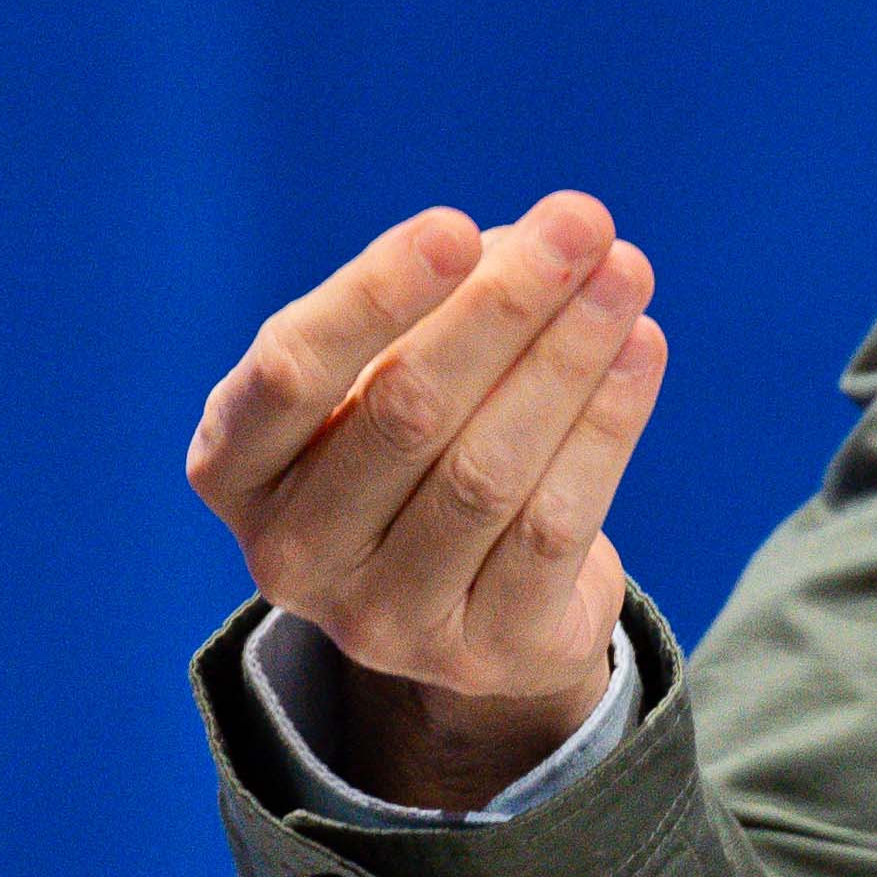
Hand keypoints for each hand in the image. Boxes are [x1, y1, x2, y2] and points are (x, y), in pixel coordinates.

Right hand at [188, 197, 669, 807]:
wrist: (468, 605)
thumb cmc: (413, 447)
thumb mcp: (387, 375)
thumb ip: (438, 306)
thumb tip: (536, 246)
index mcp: (235, 469)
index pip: (290, 374)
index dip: (373, 298)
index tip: (457, 227)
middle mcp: (291, 555)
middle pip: (406, 412)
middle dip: (504, 305)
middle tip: (582, 224)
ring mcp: (383, 619)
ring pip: (488, 470)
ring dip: (569, 358)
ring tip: (624, 275)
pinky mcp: (482, 651)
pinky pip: (554, 525)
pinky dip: (606, 425)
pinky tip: (641, 349)